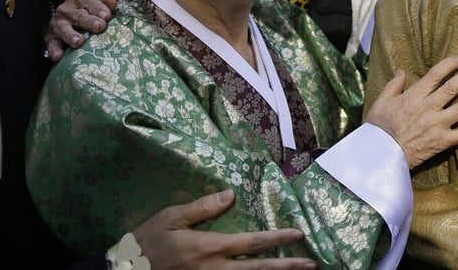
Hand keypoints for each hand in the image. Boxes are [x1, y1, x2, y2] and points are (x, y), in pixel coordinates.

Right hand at [44, 0, 116, 61]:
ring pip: (64, 29)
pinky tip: (59, 56)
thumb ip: (105, 3)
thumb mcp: (95, 5)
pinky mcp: (50, 38)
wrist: (68, 22)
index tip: (107, 16)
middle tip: (100, 26)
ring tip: (79, 41)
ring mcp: (57, 24)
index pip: (88, 1)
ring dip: (71, 35)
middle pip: (78, 15)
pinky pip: (52, 45)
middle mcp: (65, 10)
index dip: (98, 8)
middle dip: (89, 21)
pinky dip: (54, 50)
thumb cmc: (87, 12)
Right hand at [133, 189, 316, 268]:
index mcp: (209, 248)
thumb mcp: (170, 218)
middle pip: (259, 269)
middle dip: (287, 266)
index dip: (277, 238)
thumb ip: (202, 208)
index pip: (251, 243)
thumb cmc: (146, 243)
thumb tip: (230, 195)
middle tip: (311, 265)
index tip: (298, 234)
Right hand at [366, 55, 457, 167]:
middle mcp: (429, 107)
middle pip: (454, 88)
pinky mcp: (442, 141)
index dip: (449, 64)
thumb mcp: (381, 102)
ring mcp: (437, 124)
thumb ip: (393, 85)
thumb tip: (402, 71)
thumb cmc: (379, 128)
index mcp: (414, 96)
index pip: (435, 75)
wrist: (381, 155)